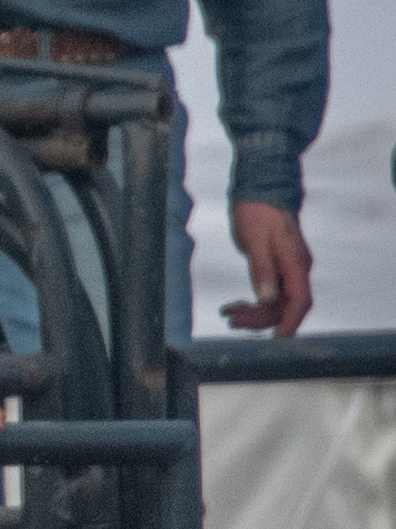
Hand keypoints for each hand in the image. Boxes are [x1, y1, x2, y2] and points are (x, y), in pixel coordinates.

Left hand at [224, 203, 312, 336]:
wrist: (260, 186)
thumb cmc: (257, 209)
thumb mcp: (255, 240)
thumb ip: (262, 270)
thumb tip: (266, 298)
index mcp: (295, 262)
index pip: (300, 301)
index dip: (290, 324)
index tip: (276, 341)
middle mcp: (296, 268)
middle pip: (285, 307)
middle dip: (260, 319)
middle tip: (232, 320)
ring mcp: (288, 269)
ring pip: (276, 303)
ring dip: (254, 313)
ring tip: (229, 314)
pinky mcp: (277, 268)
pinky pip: (269, 294)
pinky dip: (253, 303)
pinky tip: (235, 306)